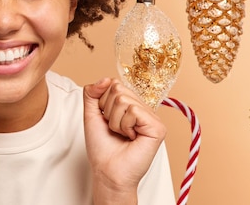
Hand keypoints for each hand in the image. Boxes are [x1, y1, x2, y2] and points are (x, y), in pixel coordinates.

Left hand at [83, 78, 165, 202]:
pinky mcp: (157, 126)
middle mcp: (143, 108)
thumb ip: (92, 93)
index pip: (113, 83)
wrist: (107, 170)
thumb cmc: (101, 146)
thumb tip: (106, 78)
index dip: (102, 101)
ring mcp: (152, 117)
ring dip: (115, 121)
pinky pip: (134, 110)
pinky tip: (131, 137)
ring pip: (123, 99)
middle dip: (108, 111)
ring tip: (122, 134)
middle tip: (114, 129)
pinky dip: (125, 125)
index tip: (105, 120)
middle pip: (118, 88)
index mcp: (130, 104)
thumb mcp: (91, 114)